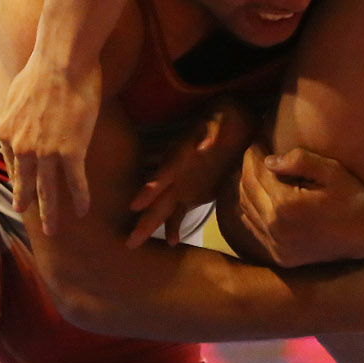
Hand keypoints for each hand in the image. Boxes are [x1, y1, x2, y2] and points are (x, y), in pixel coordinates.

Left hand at [0, 54, 100, 235]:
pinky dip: (79, 198)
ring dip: (51, 213)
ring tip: (52, 230)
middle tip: (29, 220)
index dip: (16, 180)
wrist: (61, 63)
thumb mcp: (12, 94)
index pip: (12, 164)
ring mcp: (47, 153)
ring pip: (49, 190)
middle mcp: (24, 149)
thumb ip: (5, 115)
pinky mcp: (72, 152)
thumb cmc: (38, 71)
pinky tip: (82, 211)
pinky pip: (76, 182)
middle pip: (27, 184)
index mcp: (9, 133)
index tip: (19, 193)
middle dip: (27, 204)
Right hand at [127, 99, 249, 247]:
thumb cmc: (225, 119)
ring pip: (163, 208)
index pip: (162, 175)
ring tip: (134, 243)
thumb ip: (210, 133)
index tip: (135, 206)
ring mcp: (182, 185)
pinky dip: (175, 226)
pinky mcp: (194, 193)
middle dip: (144, 219)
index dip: (150, 190)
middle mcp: (176, 173)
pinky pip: (180, 212)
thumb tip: (202, 146)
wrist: (235, 122)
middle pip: (158, 199)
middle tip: (128, 242)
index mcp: (180, 156)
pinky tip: (171, 243)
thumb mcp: (219, 121)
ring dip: (151, 225)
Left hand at [236, 146, 363, 267]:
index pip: (255, 174)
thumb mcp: (330, 171)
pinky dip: (253, 210)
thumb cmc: (353, 196)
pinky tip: (262, 197)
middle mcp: (276, 228)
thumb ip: (299, 160)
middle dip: (247, 169)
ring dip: (247, 188)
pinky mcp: (280, 256)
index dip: (253, 154)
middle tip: (255, 154)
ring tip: (258, 172)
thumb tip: (269, 160)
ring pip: (246, 210)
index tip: (257, 142)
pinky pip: (255, 229)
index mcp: (285, 205)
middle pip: (247, 191)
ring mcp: (277, 246)